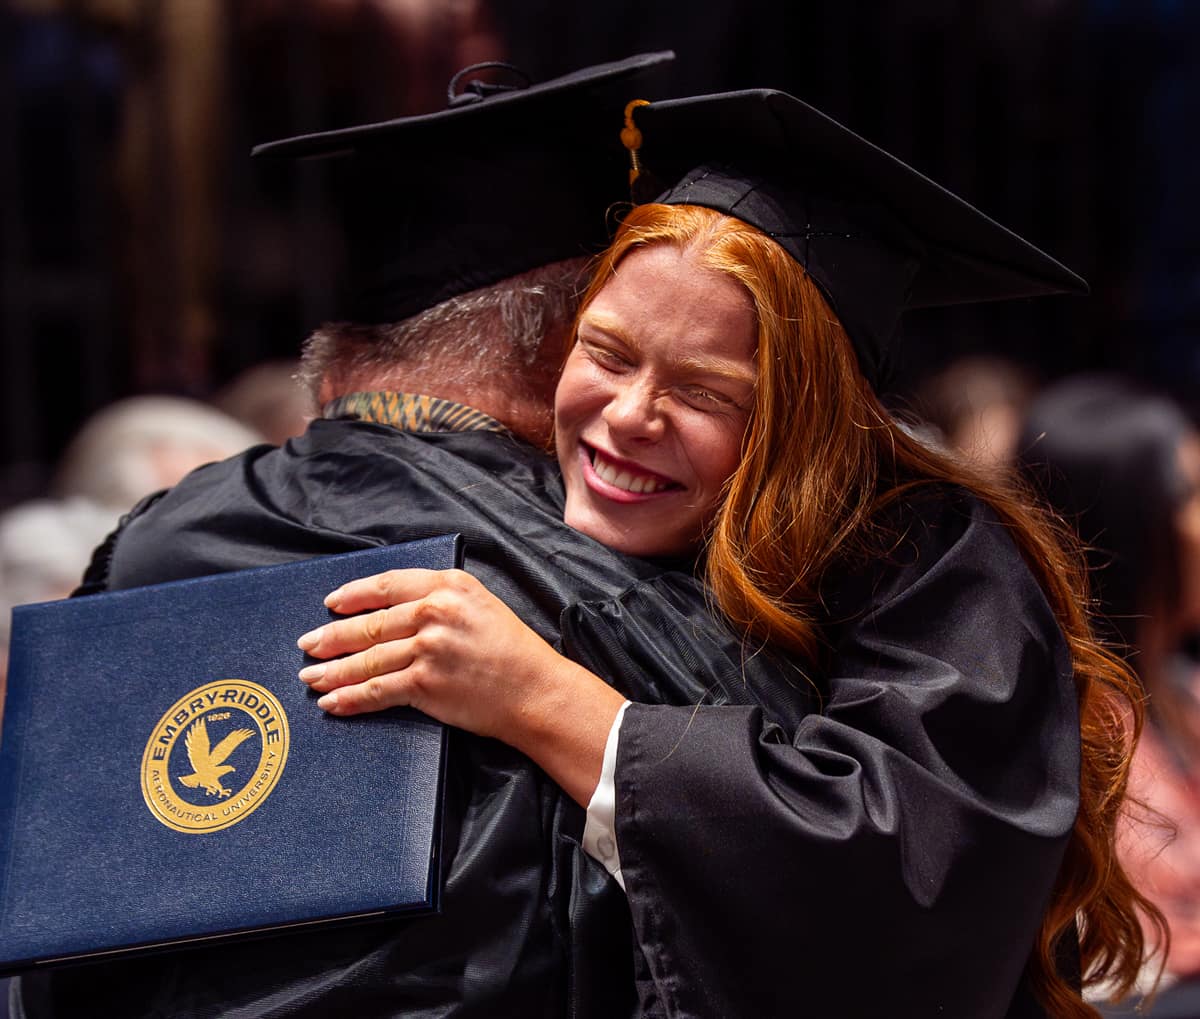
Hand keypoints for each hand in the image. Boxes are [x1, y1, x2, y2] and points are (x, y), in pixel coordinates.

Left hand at [296, 568, 623, 803]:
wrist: (536, 690)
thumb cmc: (513, 651)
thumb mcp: (480, 605)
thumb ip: (441, 599)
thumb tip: (394, 612)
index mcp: (449, 586)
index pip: (388, 584)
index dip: (355, 594)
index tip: (332, 602)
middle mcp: (436, 612)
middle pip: (370, 624)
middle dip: (332, 636)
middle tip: (308, 643)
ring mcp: (429, 648)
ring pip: (367, 659)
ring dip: (333, 671)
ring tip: (310, 677)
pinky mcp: (427, 684)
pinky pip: (378, 690)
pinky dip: (351, 698)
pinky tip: (332, 703)